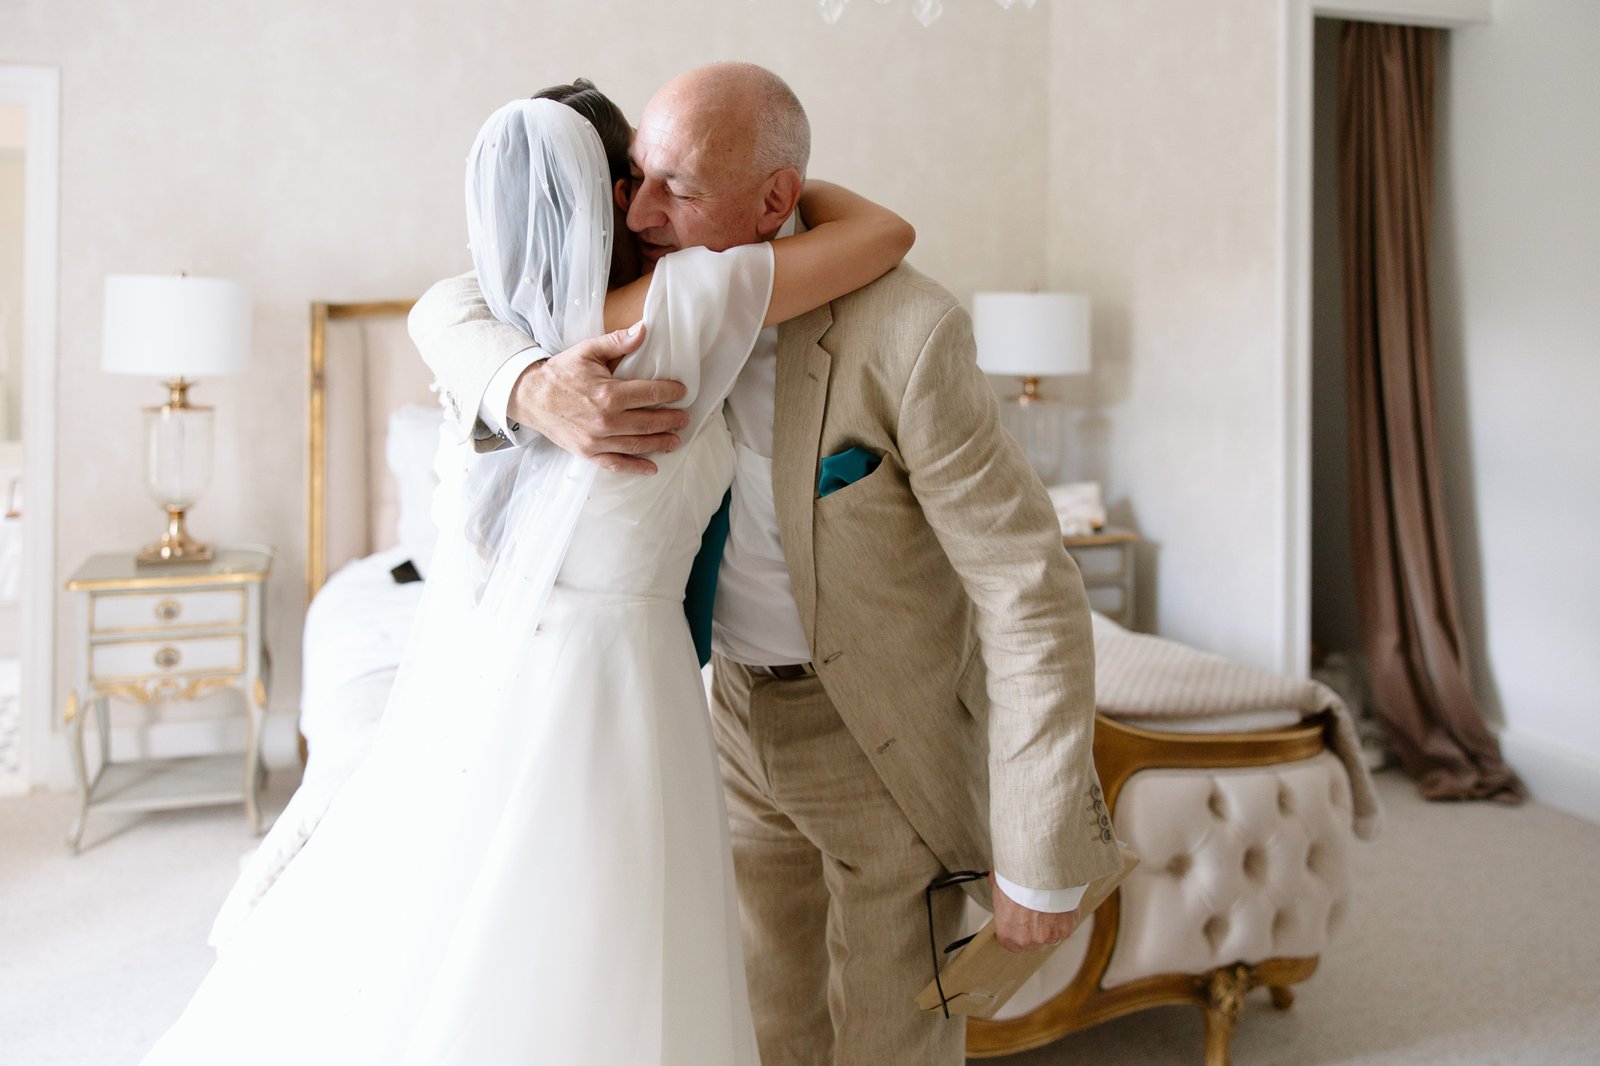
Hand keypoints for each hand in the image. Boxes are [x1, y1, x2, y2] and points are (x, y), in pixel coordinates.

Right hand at [508, 322, 689, 474]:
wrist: (530, 397)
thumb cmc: (560, 373)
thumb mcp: (587, 351)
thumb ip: (617, 342)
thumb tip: (643, 329)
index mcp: (609, 393)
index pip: (650, 393)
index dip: (671, 392)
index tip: (682, 392)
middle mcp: (606, 420)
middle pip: (650, 422)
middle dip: (671, 420)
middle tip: (685, 418)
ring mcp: (597, 440)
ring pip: (638, 444)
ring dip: (660, 443)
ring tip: (676, 440)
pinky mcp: (588, 452)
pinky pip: (616, 463)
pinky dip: (636, 467)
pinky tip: (652, 468)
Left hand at [989, 872, 1081, 952]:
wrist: (1039, 875)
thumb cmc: (1017, 881)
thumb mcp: (999, 887)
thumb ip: (1000, 897)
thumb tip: (995, 884)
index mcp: (1007, 935)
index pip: (1011, 944)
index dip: (1017, 931)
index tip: (1020, 921)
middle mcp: (1027, 941)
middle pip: (1032, 943)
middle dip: (1034, 930)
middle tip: (1035, 912)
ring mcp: (1047, 937)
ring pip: (1050, 936)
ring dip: (1050, 925)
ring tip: (1048, 906)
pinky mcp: (1065, 930)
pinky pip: (1064, 928)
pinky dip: (1063, 919)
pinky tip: (1059, 905)